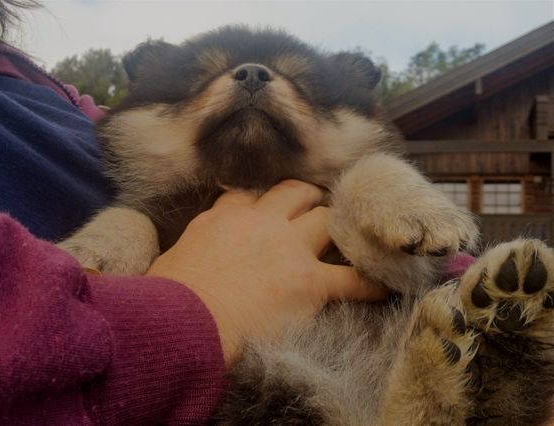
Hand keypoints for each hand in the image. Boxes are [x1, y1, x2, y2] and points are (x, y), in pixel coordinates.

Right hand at [146, 180, 386, 365]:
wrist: (182, 324)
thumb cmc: (169, 298)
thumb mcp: (173, 258)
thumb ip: (193, 246)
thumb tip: (192, 254)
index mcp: (225, 218)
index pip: (249, 195)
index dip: (262, 201)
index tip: (269, 210)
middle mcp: (261, 224)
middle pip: (296, 194)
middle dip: (308, 199)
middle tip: (315, 211)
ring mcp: (289, 249)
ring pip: (327, 220)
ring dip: (337, 228)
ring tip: (349, 236)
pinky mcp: (309, 282)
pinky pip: (352, 278)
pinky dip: (370, 282)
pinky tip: (384, 284)